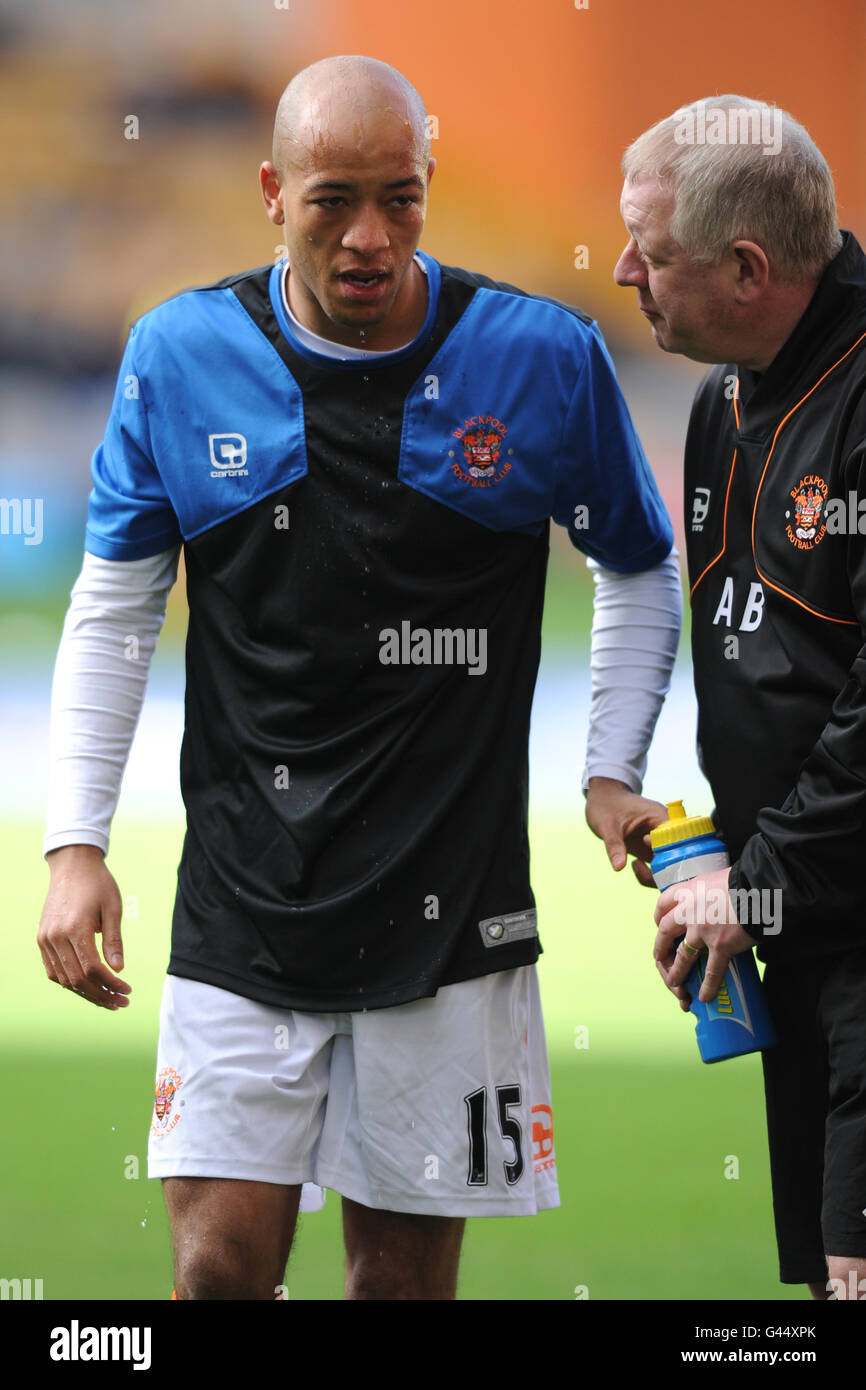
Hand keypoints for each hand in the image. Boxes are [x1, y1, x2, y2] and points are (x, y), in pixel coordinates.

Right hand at [38, 845, 130, 1009]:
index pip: (93, 969)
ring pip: (63, 979)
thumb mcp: (113, 908)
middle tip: (121, 1003)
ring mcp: (45, 939)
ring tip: (108, 999)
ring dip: (86, 993)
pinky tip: (88, 986)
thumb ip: (114, 940)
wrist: (72, 866)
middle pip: (78, 979)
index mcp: (76, 928)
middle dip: (101, 995)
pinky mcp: (42, 939)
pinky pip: (53, 970)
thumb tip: (119, 970)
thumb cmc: (98, 884)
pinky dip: (69, 982)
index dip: (111, 985)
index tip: (128, 991)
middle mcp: (56, 937)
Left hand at [585, 777, 669, 886]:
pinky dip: (651, 874)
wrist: (603, 801)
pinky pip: (660, 869)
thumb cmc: (606, 806)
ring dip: (657, 874)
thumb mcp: (607, 825)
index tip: (645, 846)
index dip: (667, 851)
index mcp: (661, 817)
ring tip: (636, 865)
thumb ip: (614, 845)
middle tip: (639, 865)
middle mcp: (666, 831)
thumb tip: (619, 867)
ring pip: (671, 866)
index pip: (678, 840)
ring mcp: (660, 843)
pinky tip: (635, 865)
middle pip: (678, 856)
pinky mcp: (652, 851)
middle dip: (664, 869)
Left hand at [653, 867, 756, 1005]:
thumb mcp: (717, 878)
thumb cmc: (745, 880)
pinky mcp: (721, 946)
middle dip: (660, 947)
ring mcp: (702, 930)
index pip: (663, 904)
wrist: (761, 887)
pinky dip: (707, 986)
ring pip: (682, 956)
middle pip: (664, 931)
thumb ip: (708, 891)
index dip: (658, 917)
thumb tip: (712, 899)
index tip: (658, 924)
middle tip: (660, 957)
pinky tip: (704, 997)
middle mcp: (689, 910)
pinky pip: (711, 971)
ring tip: (674, 983)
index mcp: (688, 890)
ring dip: (676, 972)